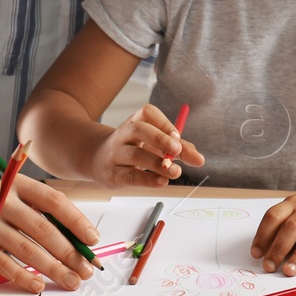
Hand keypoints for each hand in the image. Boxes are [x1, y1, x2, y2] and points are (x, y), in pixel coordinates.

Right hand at [0, 177, 99, 294]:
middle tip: (86, 270)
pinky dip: (22, 275)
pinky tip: (39, 285)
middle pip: (43, 229)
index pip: (54, 202)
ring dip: (52, 268)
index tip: (93, 240)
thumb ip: (42, 210)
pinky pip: (4, 263)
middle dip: (69, 252)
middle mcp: (5, 202)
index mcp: (20, 185)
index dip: (76, 221)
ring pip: (27, 249)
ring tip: (71, 280)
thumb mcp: (17, 192)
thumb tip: (77, 238)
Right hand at [89, 105, 204, 188]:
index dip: (163, 123)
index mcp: (134, 121)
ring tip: (176, 172)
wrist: (96, 160)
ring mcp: (115, 154)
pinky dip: (147, 180)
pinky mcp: (112, 174)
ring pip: (135, 155)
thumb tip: (199, 158)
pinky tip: (162, 181)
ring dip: (157, 163)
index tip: (178, 135)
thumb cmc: (133, 149)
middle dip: (160, 138)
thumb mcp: (152, 144)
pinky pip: (130, 176)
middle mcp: (123, 134)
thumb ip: (177, 148)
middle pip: (139, 130)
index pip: (147, 114)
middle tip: (177, 149)